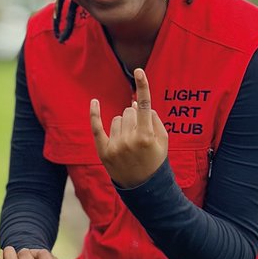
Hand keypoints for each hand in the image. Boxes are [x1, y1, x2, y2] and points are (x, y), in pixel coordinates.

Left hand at [90, 67, 168, 187]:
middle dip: (135, 118)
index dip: (142, 86)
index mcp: (147, 137)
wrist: (143, 187)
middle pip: (129, 112)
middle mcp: (130, 140)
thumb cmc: (155, 160)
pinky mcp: (103, 151)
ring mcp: (115, 146)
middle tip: (140, 136)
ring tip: (129, 143)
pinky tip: (94, 102)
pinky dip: (95, 114)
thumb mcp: (163, 140)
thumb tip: (134, 103)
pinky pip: (97, 127)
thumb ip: (153, 119)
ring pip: (117, 119)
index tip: (139, 71)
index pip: (144, 106)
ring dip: (123, 125)